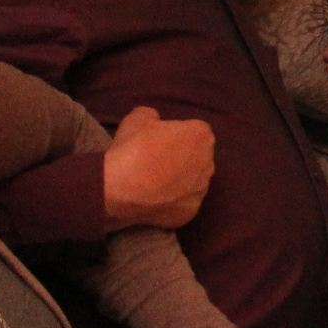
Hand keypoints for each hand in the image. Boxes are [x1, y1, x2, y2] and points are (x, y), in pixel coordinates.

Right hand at [101, 106, 214, 228]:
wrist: (118, 189)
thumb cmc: (131, 149)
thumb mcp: (138, 117)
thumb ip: (154, 116)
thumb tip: (156, 122)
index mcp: (202, 136)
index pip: (194, 131)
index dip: (176, 136)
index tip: (158, 142)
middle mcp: (209, 162)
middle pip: (197, 156)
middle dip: (182, 157)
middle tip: (156, 162)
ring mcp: (202, 189)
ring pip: (194, 180)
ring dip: (180, 180)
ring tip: (154, 182)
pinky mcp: (192, 211)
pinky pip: (184, 202)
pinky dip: (173, 201)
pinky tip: (154, 199)